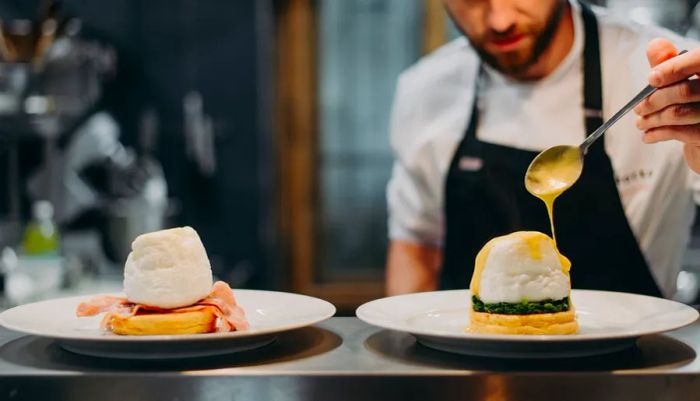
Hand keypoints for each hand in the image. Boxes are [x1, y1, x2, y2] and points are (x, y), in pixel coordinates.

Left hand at [634, 38, 699, 173]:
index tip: (651, 78)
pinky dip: (658, 134)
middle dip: (654, 100)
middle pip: (684, 91)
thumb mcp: (681, 77)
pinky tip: (648, 135)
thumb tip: (655, 45)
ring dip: (652, 119)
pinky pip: (681, 133)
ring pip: (679, 113)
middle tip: (638, 108)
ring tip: (640, 122)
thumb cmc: (692, 101)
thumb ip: (669, 61)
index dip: (674, 68)